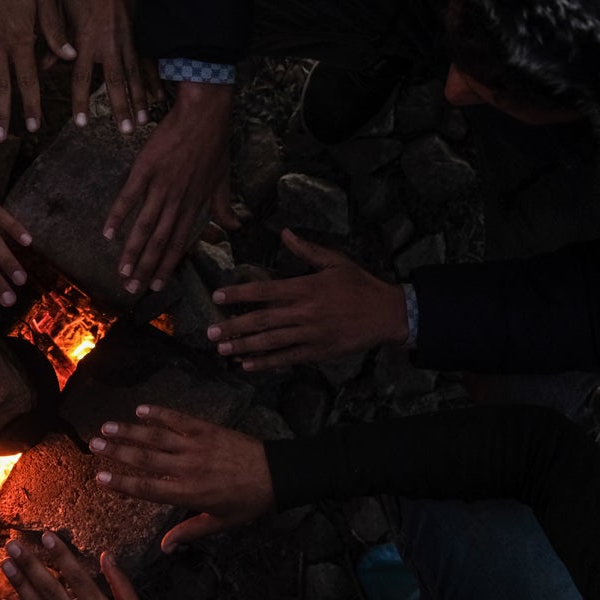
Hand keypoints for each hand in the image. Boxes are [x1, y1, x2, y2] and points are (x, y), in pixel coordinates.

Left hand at [51, 0, 153, 132]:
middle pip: (115, 82)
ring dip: (138, 99)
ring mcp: (127, 40)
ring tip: (142, 121)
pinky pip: (148, 61)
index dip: (81, 101)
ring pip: (134, 75)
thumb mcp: (58, 10)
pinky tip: (157, 97)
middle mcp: (108, 44)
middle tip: (124, 130)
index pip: (80, 78)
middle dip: (120, 107)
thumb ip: (53, 40)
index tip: (82, 123)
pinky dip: (153, 80)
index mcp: (85, 40)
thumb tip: (41, 67)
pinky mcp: (140, 34)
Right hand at [90, 405, 274, 551]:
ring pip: (156, 436)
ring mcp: (196, 446)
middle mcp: (188, 468)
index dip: (121, 484)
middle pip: (145, 458)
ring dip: (130, 430)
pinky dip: (159, 413)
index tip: (100, 478)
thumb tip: (164, 547)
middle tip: (94, 444)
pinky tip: (140, 409)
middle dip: (117, 451)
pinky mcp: (206, 430)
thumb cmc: (248, 502)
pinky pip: (178, 420)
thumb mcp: (220, 523)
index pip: (147, 488)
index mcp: (188, 493)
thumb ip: (189, 532)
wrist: (276, 475)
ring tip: (107, 426)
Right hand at [104, 82, 234, 293]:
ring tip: (122, 271)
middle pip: (159, 241)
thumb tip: (235, 227)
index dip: (167, 265)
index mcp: (194, 206)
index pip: (179, 243)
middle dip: (145, 268)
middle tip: (133, 289)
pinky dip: (117, 215)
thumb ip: (224, 206)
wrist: (204, 115)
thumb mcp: (224, 179)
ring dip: (132, 251)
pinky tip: (107, 233)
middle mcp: (177, 201)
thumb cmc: (214, 145)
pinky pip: (129, 196)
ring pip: (145, 226)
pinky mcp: (146, 169)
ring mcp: (160, 186)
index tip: (157, 285)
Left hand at [207, 229, 408, 371]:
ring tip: (222, 349)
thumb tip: (285, 233)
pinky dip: (266, 363)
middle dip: (234, 326)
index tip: (218, 296)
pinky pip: (287, 358)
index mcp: (306, 288)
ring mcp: (311, 334)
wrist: (388, 314)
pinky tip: (247, 365)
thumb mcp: (336, 261)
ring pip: (271, 342)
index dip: (239, 293)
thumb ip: (307, 250)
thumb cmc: (360, 285)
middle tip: (210, 332)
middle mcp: (304, 312)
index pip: (265, 291)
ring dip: (244, 346)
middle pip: (262, 320)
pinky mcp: (318, 352)